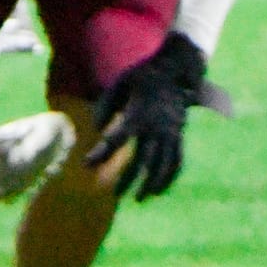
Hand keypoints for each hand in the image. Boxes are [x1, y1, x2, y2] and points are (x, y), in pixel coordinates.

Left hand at [83, 31, 207, 200]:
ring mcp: (171, 132)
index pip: (116, 139)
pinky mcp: (179, 134)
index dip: (101, 153)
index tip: (86, 164)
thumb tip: (97, 129)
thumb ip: (106, 106)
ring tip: (139, 198)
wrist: (175, 69)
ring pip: (163, 164)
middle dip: (128, 178)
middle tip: (113, 194)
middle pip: (142, 158)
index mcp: (138, 113)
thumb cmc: (142, 76)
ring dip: (151, 183)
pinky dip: (169, 177)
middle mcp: (156, 126)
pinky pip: (177, 160)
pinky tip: (158, 189)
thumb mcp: (119, 84)